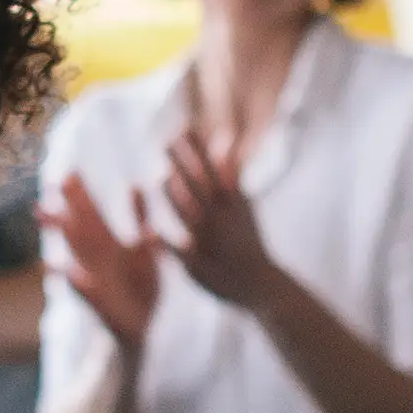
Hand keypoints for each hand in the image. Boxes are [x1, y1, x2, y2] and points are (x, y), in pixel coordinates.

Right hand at [39, 179, 162, 357]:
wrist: (138, 332)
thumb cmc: (141, 288)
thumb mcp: (145, 252)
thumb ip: (140, 220)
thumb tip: (135, 184)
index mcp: (109, 246)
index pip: (91, 215)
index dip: (80, 195)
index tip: (69, 172)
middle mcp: (98, 260)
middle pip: (81, 229)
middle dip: (70, 208)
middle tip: (55, 183)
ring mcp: (96, 281)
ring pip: (80, 256)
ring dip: (68, 238)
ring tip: (56, 218)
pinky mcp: (101, 305)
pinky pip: (88, 293)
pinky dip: (77, 282)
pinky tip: (65, 271)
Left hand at [160, 132, 277, 310]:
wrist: (262, 285)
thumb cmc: (246, 240)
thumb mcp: (243, 205)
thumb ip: (231, 176)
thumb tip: (223, 142)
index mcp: (231, 203)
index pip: (214, 170)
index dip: (198, 149)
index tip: (182, 127)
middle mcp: (222, 219)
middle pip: (202, 187)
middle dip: (185, 164)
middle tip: (165, 141)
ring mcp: (211, 242)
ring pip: (193, 217)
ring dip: (179, 198)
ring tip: (161, 178)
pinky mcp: (200, 267)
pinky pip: (182, 256)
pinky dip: (168, 246)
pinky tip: (150, 235)